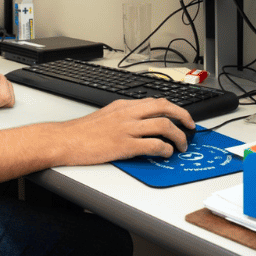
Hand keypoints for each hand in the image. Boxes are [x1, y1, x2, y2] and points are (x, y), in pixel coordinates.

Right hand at [56, 98, 195, 164]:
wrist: (64, 140)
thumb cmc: (81, 132)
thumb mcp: (105, 116)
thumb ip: (124, 117)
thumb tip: (142, 124)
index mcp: (124, 105)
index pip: (156, 101)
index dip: (174, 109)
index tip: (182, 117)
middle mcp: (128, 113)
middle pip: (165, 107)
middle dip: (183, 116)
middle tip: (191, 127)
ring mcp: (127, 128)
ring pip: (163, 125)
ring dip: (178, 136)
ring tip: (181, 146)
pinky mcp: (124, 145)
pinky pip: (153, 145)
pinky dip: (164, 149)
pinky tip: (166, 154)